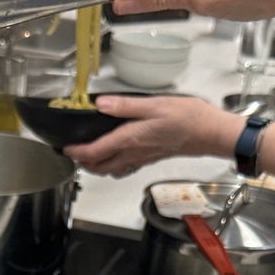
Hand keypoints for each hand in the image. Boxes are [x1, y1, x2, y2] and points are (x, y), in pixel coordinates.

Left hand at [65, 93, 237, 176]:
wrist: (210, 133)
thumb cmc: (187, 118)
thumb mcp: (154, 105)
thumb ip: (125, 105)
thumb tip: (101, 104)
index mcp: (130, 140)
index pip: (95, 151)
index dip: (76, 151)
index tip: (64, 147)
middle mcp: (133, 153)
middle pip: (99, 167)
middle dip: (82, 162)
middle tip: (72, 152)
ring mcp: (142, 158)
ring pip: (111, 170)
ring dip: (96, 166)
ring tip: (87, 156)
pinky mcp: (150, 158)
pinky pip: (125, 168)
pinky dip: (113, 167)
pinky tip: (114, 158)